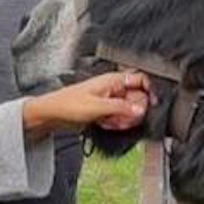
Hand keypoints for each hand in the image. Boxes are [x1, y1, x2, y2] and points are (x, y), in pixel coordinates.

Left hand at [21, 72, 150, 135]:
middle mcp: (114, 88)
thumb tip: (141, 109)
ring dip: (122, 119)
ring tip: (108, 121)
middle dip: (131, 112)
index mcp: (113, 80)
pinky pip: (119, 118)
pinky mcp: (106, 111)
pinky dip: (114, 123)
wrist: (53, 114)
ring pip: (129, 111)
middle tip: (121, 118)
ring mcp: (110, 100)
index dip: (148, 92)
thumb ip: (121, 108)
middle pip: (137, 99)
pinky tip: (104, 123)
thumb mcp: (98, 106)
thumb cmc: (68, 104)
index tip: (150, 105)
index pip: (141, 80)